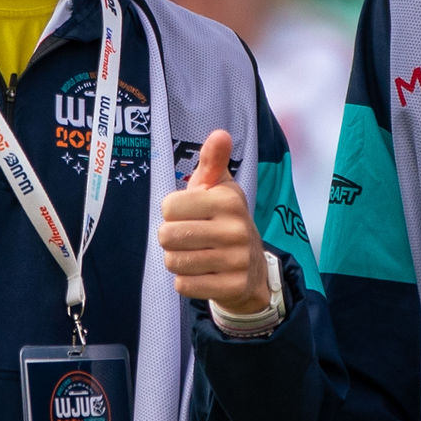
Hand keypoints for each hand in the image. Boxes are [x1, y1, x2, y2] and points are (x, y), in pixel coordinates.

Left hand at [160, 127, 275, 312]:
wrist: (253, 267)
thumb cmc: (224, 220)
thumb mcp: (220, 188)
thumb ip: (213, 161)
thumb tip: (220, 134)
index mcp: (229, 200)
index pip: (169, 206)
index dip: (172, 212)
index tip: (191, 215)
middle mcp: (236, 229)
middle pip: (167, 236)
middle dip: (170, 239)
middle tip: (189, 238)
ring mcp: (237, 260)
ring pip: (174, 262)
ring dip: (177, 261)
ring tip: (195, 255)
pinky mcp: (232, 286)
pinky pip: (184, 286)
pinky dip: (186, 281)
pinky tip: (203, 274)